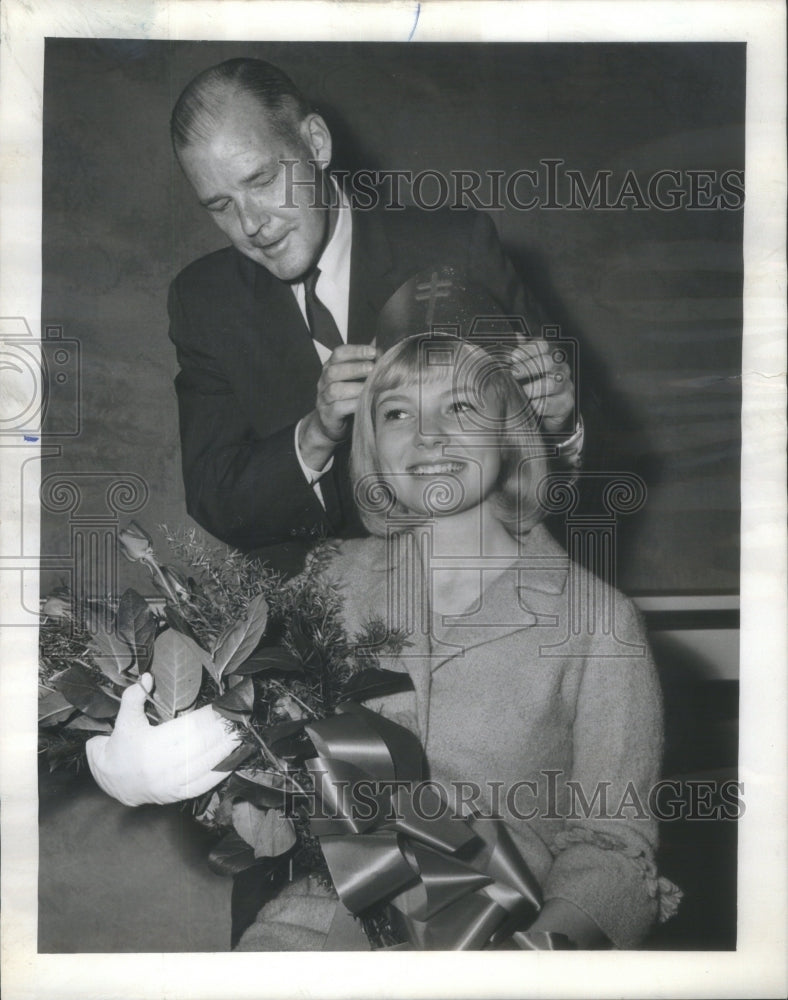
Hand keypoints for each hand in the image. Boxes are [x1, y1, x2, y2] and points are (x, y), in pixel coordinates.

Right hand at [85, 673, 240, 806]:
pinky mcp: (178, 795)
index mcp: (150, 746)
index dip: (208, 717)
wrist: (112, 781)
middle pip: (201, 745)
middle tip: (239, 717)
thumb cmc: (120, 746)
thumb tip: (149, 676)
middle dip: (222, 730)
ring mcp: (172, 784)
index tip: (223, 706)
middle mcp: (162, 767)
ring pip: (206, 764)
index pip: (188, 728)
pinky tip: (234, 758)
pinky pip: (205, 784)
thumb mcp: (123, 720)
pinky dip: (221, 771)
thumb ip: (134, 696)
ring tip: (241, 734)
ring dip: (226, 749)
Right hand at [299, 343, 376, 468]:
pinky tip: (364, 403)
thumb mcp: (356, 378)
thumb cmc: (348, 397)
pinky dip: (352, 404)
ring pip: (334, 390)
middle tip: (372, 368)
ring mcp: (323, 399)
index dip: (355, 351)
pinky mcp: (327, 415)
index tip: (373, 352)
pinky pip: (337, 408)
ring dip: (354, 387)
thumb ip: (367, 361)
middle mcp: (324, 381)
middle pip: (334, 370)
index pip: (338, 353)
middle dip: (355, 368)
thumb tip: (383, 341)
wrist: (331, 424)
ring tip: (369, 386)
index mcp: (331, 367)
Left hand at [510, 339, 574, 434]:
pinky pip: (556, 403)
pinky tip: (531, 405)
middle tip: (513, 375)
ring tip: (522, 392)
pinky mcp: (567, 402)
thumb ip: (520, 351)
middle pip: (548, 362)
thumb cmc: (532, 383)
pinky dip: (542, 405)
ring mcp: (565, 384)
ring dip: (534, 388)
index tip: (513, 357)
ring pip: (552, 383)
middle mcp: (559, 367)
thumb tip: (516, 336)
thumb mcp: (523, 367)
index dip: (527, 350)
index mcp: (548, 354)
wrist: (545, 409)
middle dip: (528, 368)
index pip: (542, 345)